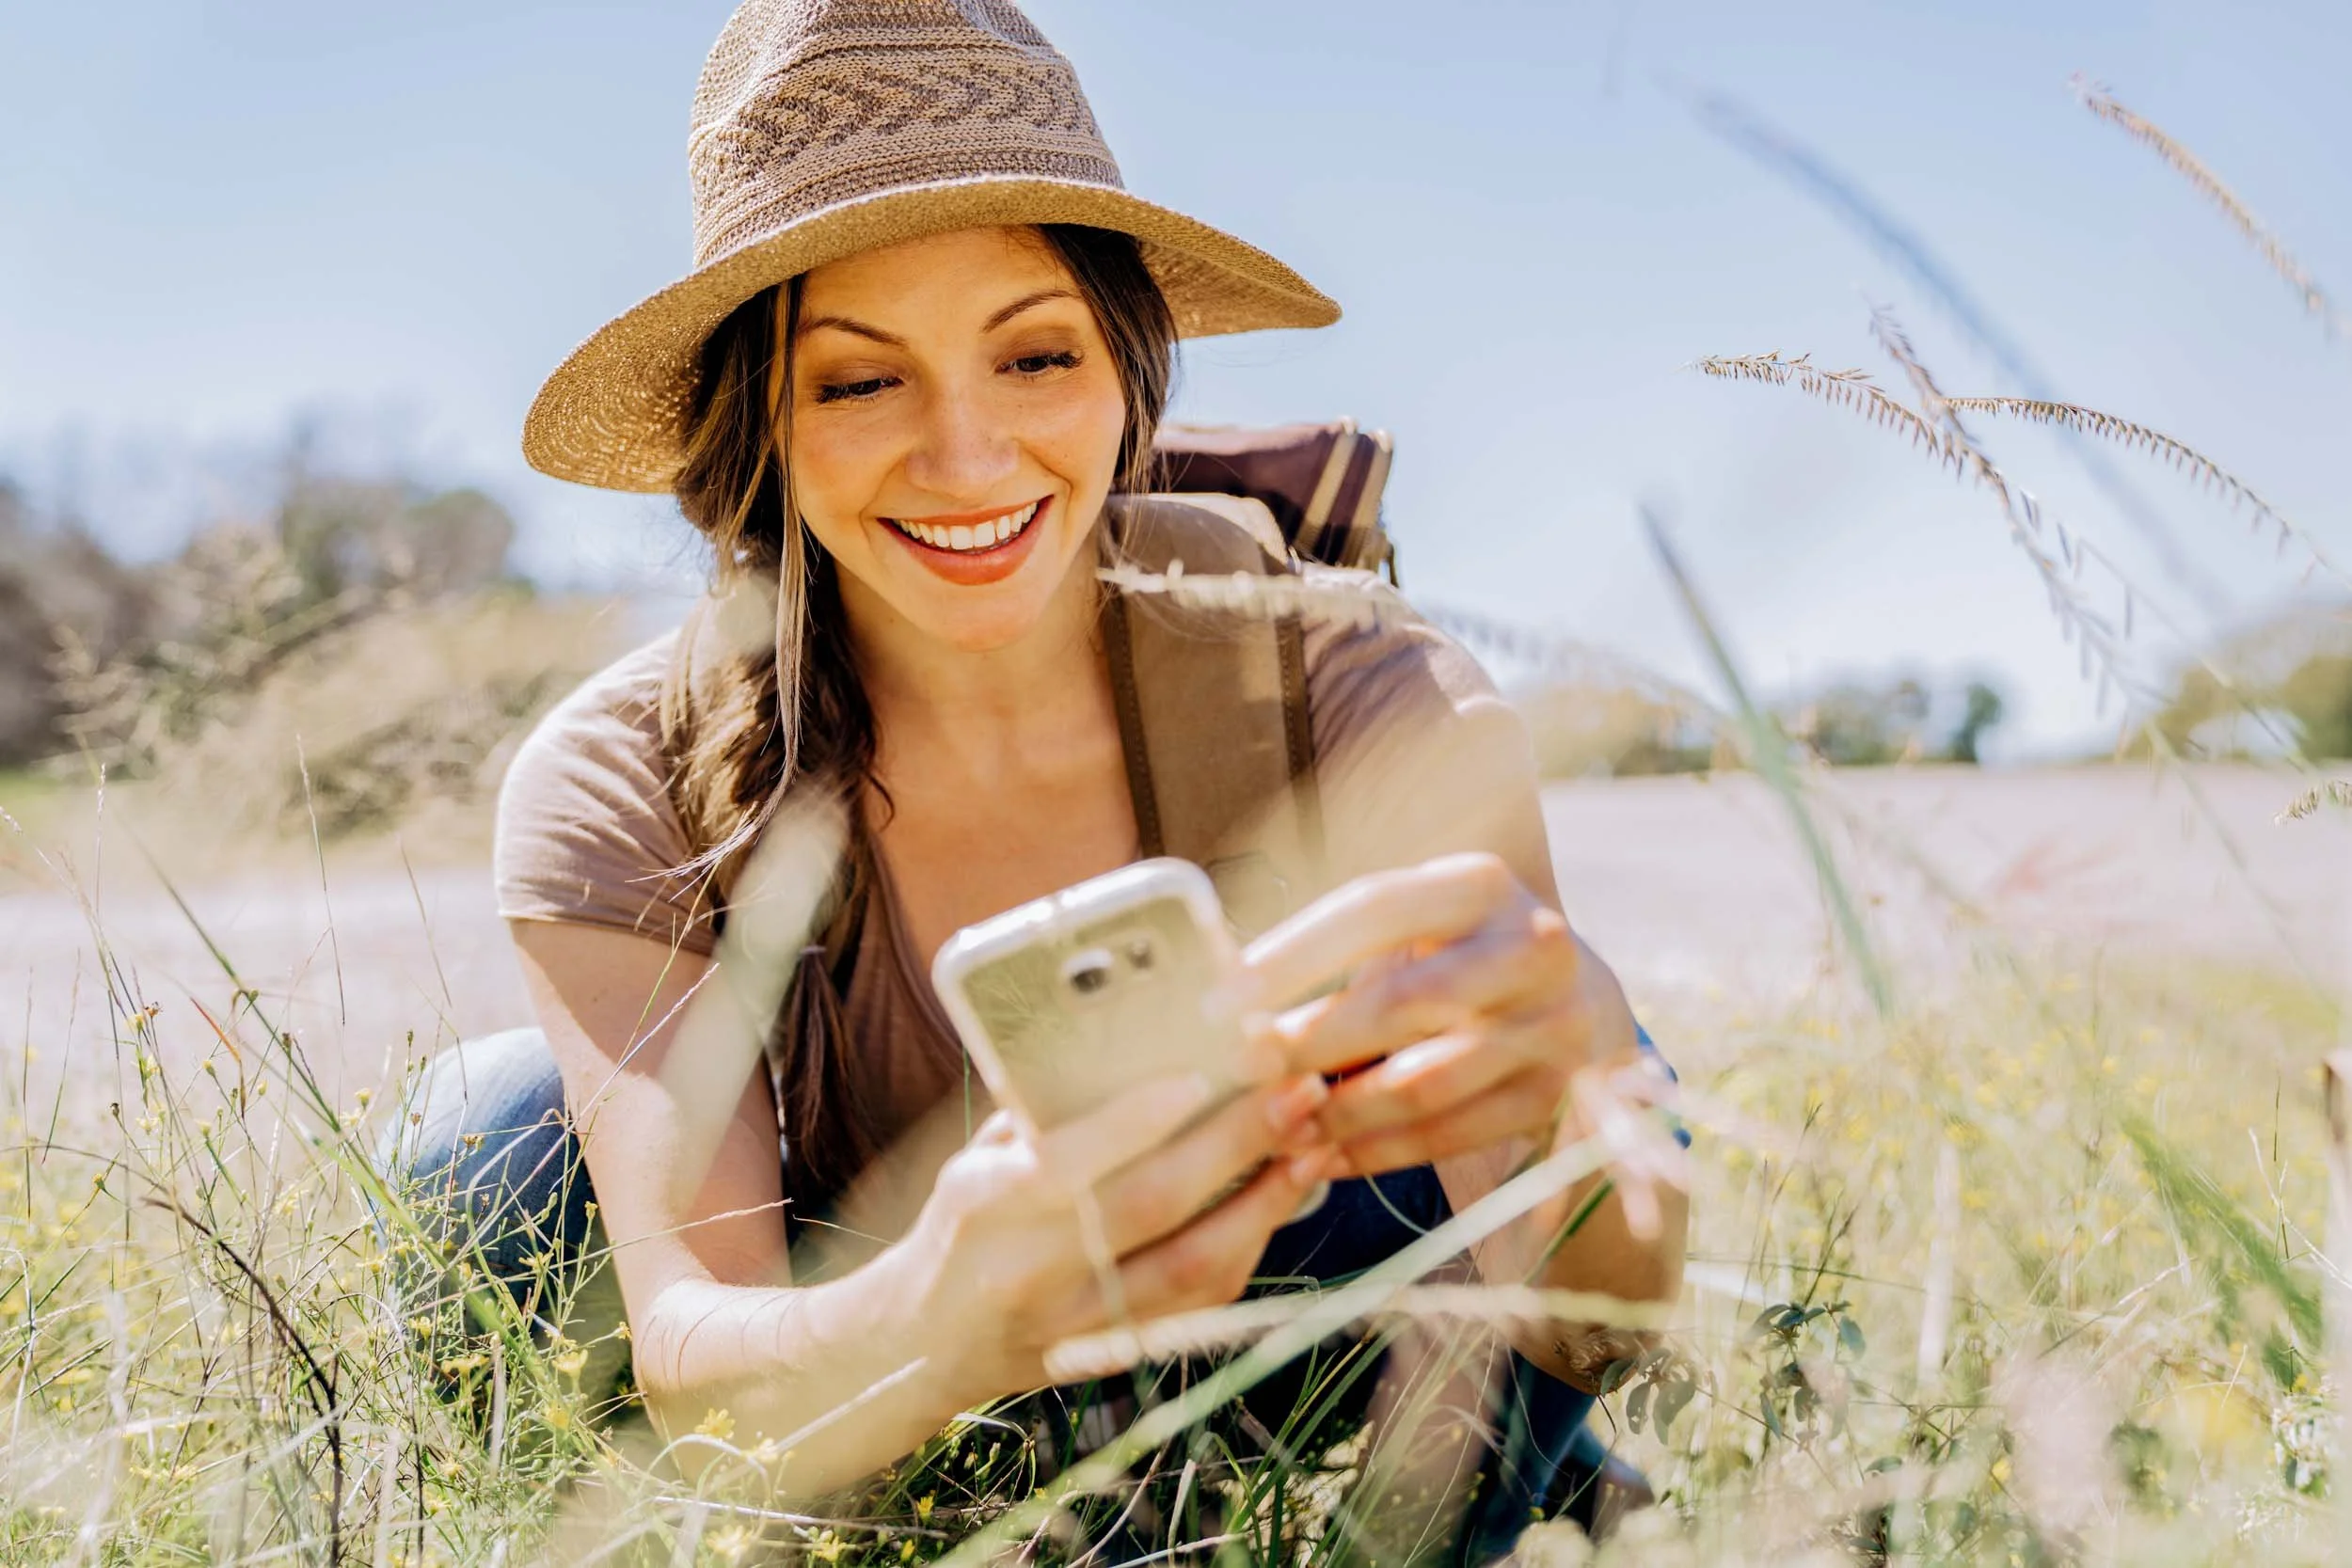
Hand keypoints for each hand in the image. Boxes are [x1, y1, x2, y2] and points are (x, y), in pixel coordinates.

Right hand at [901, 1068, 1341, 1400]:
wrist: (925, 1341)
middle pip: (1150, 1208)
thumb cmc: (962, 1225)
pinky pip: (1199, 1303)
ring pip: (1191, 1267)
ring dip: (1265, 1204)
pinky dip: (1249, 1247)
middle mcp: (1030, 1268)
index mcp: (986, 1204)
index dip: (1139, 1120)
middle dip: (1236, 1146)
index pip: (1069, 1161)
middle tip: (1296, 1092)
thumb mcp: (976, 1159)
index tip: (1203, 1074)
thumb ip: (1045, 1114)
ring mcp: (1075, 1322)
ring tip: (1313, 1146)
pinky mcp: (1113, 1355)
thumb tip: (1137, 1044)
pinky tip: (1281, 1200)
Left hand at [1243, 852, 1673, 1225]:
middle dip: (1307, 1043)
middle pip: (1401, 1003)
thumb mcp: (1423, 926)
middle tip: (1238, 1072)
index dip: (1291, 954)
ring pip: (1424, 1083)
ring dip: (1337, 1112)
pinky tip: (1323, 1158)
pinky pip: (1449, 1135)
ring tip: (1276, 1127)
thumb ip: (1344, 953)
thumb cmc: (1464, 958)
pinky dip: (1376, 1152)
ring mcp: (1554, 1027)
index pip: (1373, 909)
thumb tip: (1232, 1006)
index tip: (1220, 998)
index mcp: (1480, 884)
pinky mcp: (1558, 1098)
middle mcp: (1531, 947)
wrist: (1586, 1008)